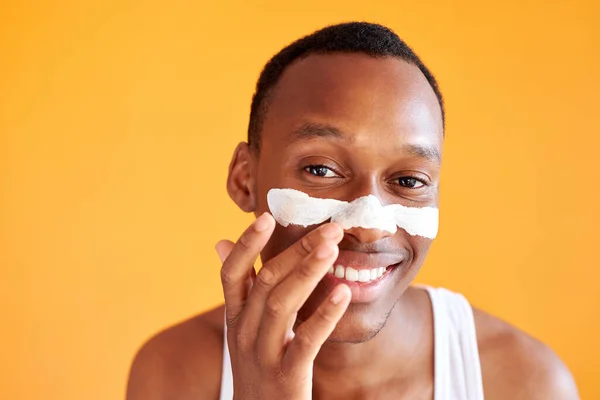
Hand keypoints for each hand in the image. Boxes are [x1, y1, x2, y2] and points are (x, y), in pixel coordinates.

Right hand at [216, 212, 350, 399]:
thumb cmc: (257, 366)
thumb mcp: (242, 327)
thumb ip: (240, 287)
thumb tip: (219, 242)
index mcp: (235, 318)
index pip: (232, 274)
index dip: (246, 244)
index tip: (266, 217)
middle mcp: (243, 333)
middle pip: (266, 282)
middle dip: (296, 250)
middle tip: (330, 229)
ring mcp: (263, 356)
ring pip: (281, 304)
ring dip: (308, 272)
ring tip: (333, 249)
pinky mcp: (286, 378)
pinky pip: (306, 341)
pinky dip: (324, 315)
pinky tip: (343, 293)